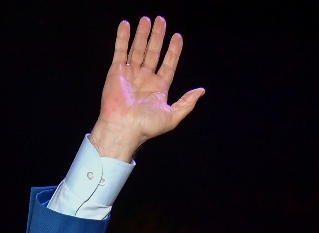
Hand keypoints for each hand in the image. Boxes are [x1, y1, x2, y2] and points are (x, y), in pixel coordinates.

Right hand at [89, 16, 204, 161]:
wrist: (123, 127)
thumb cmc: (146, 126)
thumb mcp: (173, 116)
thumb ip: (187, 102)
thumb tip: (201, 91)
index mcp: (159, 87)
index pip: (168, 64)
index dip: (173, 50)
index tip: (177, 36)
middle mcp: (145, 78)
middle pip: (153, 52)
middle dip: (158, 36)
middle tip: (161, 20)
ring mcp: (131, 73)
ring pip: (138, 49)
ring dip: (142, 34)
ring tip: (147, 19)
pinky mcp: (116, 71)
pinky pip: (120, 51)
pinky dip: (122, 38)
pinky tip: (126, 25)